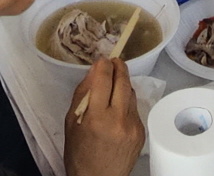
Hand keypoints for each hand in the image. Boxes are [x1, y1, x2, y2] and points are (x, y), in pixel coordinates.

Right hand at [64, 58, 142, 175]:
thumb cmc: (78, 154)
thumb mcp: (72, 123)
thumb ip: (83, 95)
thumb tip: (94, 71)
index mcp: (97, 117)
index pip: (104, 79)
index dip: (103, 65)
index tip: (102, 59)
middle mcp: (118, 120)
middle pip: (123, 82)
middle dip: (119, 67)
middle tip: (114, 61)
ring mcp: (133, 126)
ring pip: (131, 93)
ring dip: (123, 85)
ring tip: (114, 85)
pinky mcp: (141, 132)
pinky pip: (135, 109)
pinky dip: (127, 103)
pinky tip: (118, 109)